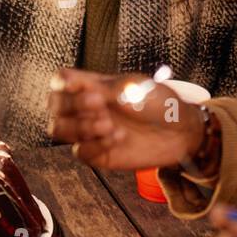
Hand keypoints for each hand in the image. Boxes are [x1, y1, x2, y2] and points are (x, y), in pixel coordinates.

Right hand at [46, 68, 204, 168]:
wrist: (182, 131)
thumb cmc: (161, 103)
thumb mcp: (135, 87)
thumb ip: (104, 88)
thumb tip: (74, 83)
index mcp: (93, 86)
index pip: (61, 82)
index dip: (61, 84)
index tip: (77, 85)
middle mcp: (86, 108)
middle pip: (54, 105)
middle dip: (72, 104)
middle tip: (99, 104)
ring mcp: (91, 132)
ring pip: (59, 129)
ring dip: (80, 125)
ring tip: (108, 124)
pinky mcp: (99, 154)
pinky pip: (80, 152)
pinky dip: (94, 144)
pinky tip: (117, 138)